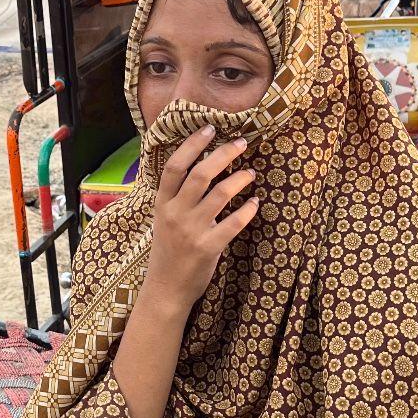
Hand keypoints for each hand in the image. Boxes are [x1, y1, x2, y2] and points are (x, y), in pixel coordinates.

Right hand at [144, 125, 260, 311]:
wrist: (166, 288)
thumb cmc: (169, 251)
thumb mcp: (164, 219)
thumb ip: (177, 196)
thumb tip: (202, 166)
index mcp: (162, 203)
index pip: (174, 166)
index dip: (192, 144)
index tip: (210, 129)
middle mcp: (175, 214)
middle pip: (201, 173)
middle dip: (224, 154)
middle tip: (242, 143)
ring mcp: (191, 231)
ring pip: (220, 194)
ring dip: (240, 178)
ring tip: (251, 173)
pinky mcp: (208, 247)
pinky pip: (233, 223)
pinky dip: (248, 210)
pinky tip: (255, 203)